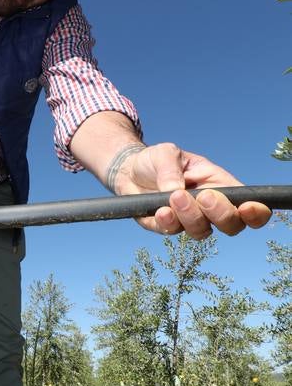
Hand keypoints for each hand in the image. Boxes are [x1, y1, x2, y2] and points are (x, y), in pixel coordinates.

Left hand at [115, 143, 271, 238]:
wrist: (129, 170)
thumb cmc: (156, 160)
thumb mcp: (166, 153)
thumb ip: (172, 170)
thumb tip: (177, 191)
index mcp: (220, 186)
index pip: (248, 207)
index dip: (255, 213)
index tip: (247, 208)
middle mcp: (209, 209)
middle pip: (231, 226)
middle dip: (221, 215)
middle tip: (205, 197)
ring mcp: (189, 221)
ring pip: (201, 232)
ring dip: (191, 217)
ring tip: (174, 197)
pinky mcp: (167, 227)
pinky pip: (172, 232)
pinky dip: (168, 223)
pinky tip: (160, 211)